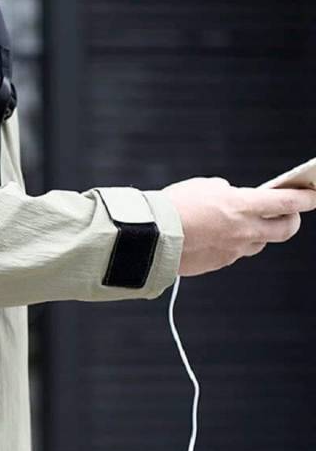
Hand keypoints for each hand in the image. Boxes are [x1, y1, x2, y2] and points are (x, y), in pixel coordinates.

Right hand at [160, 176, 315, 276]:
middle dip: (291, 220)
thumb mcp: (204, 187)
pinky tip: (212, 237)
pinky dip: (229, 244)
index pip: (288, 203)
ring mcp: (233, 251)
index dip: (306, 198)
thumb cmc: (173, 208)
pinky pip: (233, 253)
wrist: (151, 236)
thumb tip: (233, 197)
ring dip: (257, 233)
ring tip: (239, 224)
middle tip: (286, 214)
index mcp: (243, 206)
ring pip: (259, 243)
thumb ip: (226, 191)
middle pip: (286, 230)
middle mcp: (244, 231)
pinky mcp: (218, 263)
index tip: (312, 195)